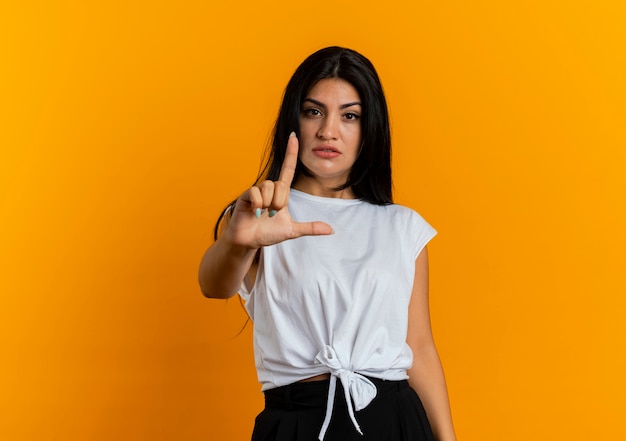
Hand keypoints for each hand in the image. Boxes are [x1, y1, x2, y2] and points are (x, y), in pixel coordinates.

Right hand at [224, 133, 332, 248]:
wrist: (249, 241)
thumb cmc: (267, 233)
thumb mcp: (292, 230)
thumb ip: (310, 228)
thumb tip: (331, 230)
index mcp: (281, 192)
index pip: (288, 169)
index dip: (291, 153)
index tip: (294, 136)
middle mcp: (269, 188)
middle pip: (280, 185)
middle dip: (279, 203)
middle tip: (272, 214)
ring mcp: (256, 191)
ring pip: (268, 188)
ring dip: (268, 205)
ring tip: (262, 214)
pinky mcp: (245, 195)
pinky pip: (255, 192)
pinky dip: (258, 204)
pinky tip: (254, 212)